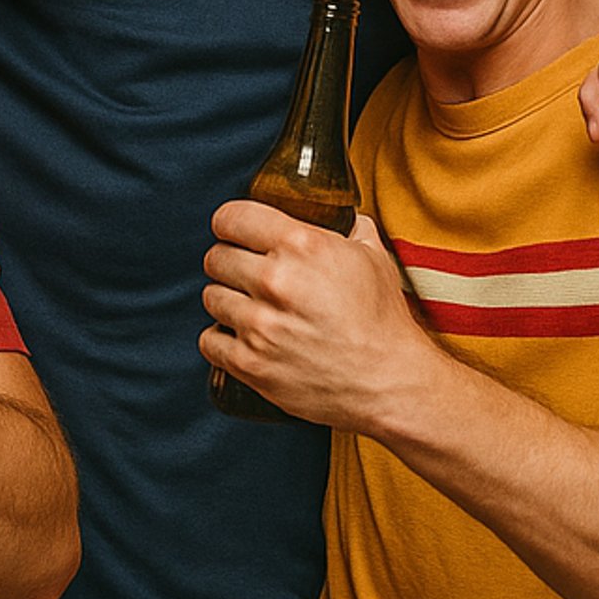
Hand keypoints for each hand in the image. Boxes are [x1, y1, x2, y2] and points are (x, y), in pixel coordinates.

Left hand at [200, 203, 431, 431]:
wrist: (390, 384)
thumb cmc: (383, 321)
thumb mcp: (373, 258)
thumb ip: (349, 229)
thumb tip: (339, 214)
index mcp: (302, 245)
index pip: (231, 217)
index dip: (229, 224)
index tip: (233, 233)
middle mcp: (275, 281)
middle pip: (216, 258)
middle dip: (228, 264)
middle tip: (244, 275)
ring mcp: (259, 325)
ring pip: (211, 297)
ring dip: (226, 302)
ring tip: (249, 309)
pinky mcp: (250, 363)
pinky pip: (208, 340)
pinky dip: (221, 340)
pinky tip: (240, 339)